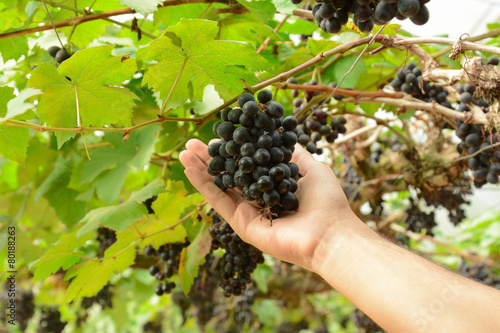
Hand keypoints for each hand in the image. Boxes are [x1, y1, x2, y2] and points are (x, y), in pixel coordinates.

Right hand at [179, 139, 353, 270]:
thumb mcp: (311, 167)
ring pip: (219, 187)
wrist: (329, 232)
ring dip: (201, 170)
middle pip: (228, 176)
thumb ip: (292, 154)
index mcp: (273, 187)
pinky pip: (219, 201)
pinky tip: (190, 170)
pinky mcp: (242, 224)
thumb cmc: (326, 201)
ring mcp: (248, 213)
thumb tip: (280, 136)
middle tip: (192, 143)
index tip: (219, 136)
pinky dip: (203, 185)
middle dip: (210, 159)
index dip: (232, 151)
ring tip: (184, 152)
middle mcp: (258, 200)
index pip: (246, 167)